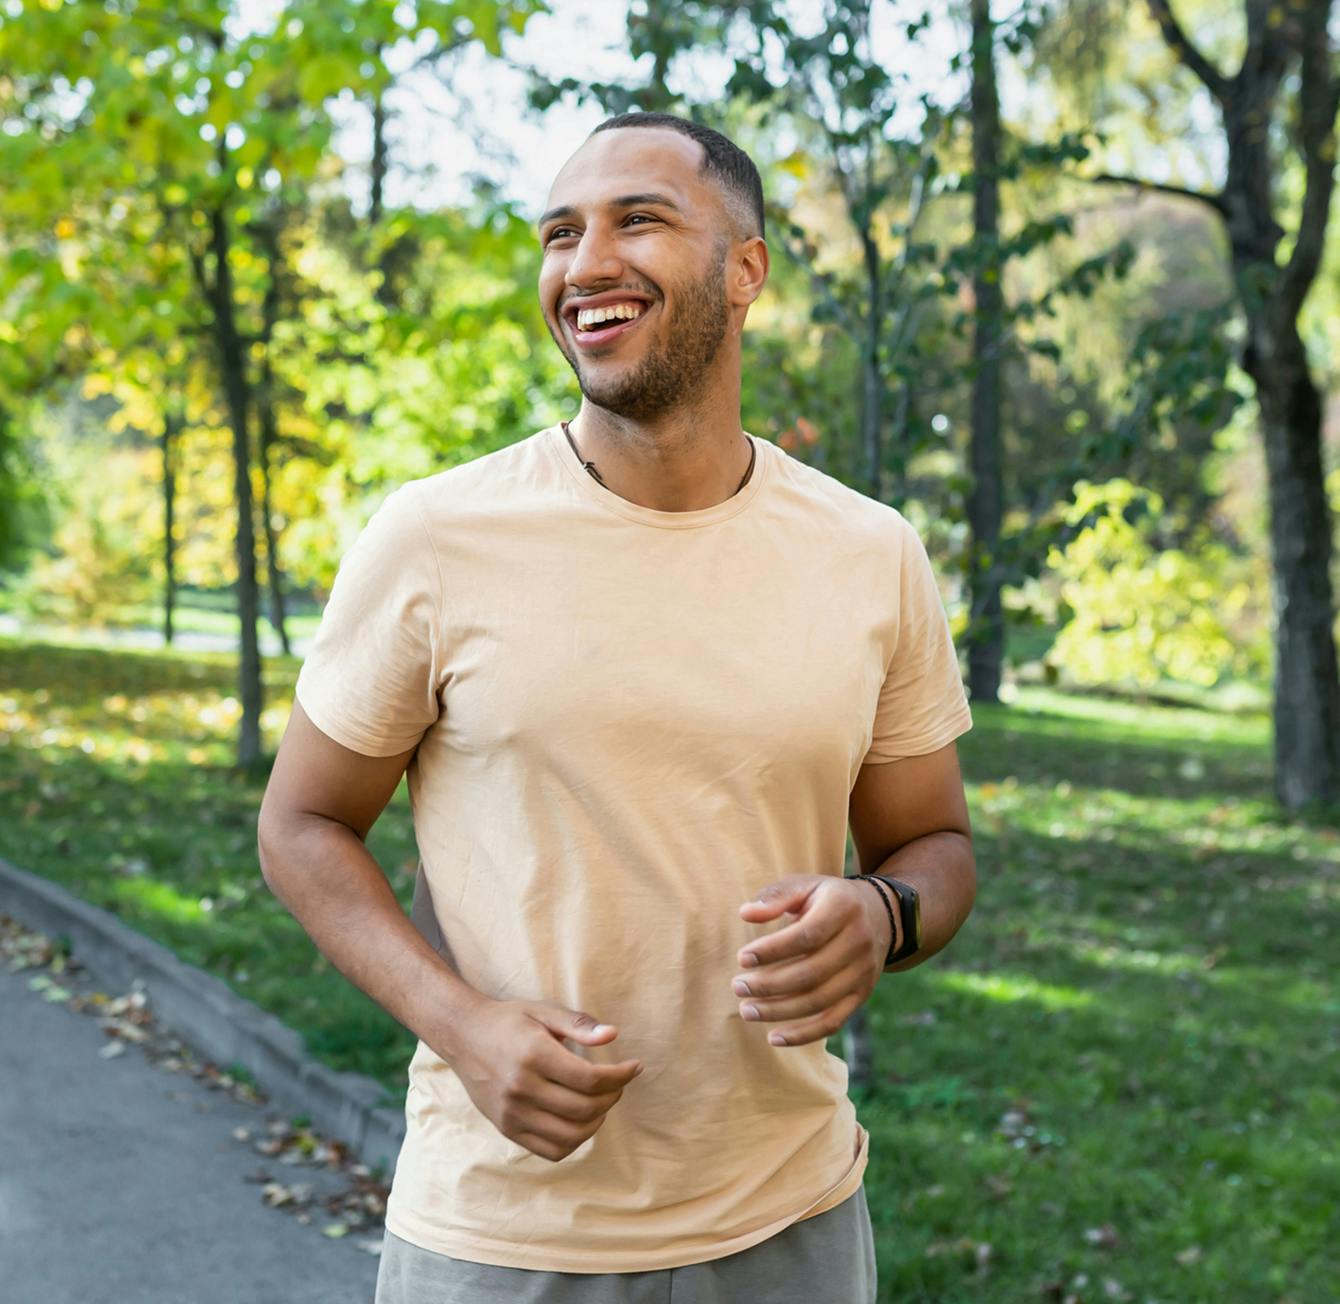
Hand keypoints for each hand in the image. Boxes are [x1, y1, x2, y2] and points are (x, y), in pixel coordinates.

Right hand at [446, 998, 642, 1161]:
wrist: (463, 1036)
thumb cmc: (509, 1020)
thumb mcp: (543, 1011)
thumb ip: (578, 1024)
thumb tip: (612, 1036)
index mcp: (534, 1055)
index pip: (589, 1079)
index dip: (620, 1077)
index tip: (634, 1067)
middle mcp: (521, 1088)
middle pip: (584, 1109)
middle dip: (612, 1097)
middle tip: (619, 1084)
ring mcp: (512, 1114)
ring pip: (570, 1135)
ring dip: (597, 1121)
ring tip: (602, 1102)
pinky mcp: (507, 1129)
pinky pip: (550, 1150)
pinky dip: (574, 1140)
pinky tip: (581, 1120)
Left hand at [733, 874, 891, 1047]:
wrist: (877, 915)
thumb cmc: (826, 899)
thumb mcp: (804, 885)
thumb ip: (775, 896)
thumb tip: (746, 914)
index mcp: (843, 908)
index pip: (807, 935)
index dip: (773, 950)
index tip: (742, 958)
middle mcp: (859, 941)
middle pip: (812, 973)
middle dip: (770, 984)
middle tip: (738, 987)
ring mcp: (863, 972)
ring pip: (820, 1001)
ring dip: (779, 1011)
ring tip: (747, 1010)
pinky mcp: (862, 995)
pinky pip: (833, 1022)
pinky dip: (803, 1035)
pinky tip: (774, 1037)